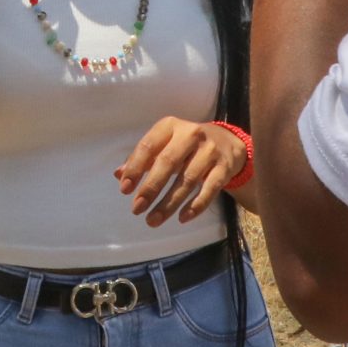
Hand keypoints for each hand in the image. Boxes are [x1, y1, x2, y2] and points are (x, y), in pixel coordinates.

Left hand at [115, 118, 248, 228]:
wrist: (228, 142)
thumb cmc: (186, 145)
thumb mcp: (165, 144)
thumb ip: (143, 158)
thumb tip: (119, 175)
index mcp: (170, 126)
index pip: (148, 146)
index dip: (135, 168)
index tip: (125, 190)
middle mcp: (191, 134)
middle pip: (168, 163)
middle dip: (151, 188)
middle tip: (137, 208)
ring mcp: (210, 151)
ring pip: (188, 180)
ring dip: (169, 203)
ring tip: (153, 220)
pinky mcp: (225, 167)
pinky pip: (210, 189)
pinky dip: (196, 205)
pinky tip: (182, 218)